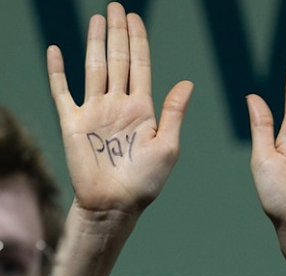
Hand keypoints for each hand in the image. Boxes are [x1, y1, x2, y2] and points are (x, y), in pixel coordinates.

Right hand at [47, 2, 192, 215]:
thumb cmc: (145, 181)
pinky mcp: (73, 122)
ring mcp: (95, 111)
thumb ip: (174, 113)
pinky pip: (62, 91)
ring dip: (95, 42)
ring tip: (98, 18)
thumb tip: (188, 83)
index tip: (137, 19)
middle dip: (119, 33)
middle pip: (118, 61)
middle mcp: (119, 105)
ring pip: (94, 68)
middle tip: (117, 7)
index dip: (139, 42)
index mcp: (143, 110)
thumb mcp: (167, 146)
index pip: (141, 67)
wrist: (115, 204)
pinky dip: (57, 71)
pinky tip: (57, 50)